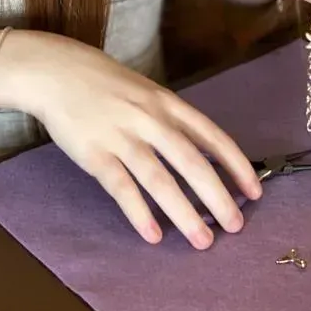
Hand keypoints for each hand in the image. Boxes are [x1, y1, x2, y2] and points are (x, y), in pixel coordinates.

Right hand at [0, 31, 261, 249]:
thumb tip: (204, 155)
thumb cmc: (106, 84)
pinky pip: (122, 188)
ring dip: (184, 212)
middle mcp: (151, 119)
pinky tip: (153, 235)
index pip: (213, 137)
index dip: (236, 166)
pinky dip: (139, 213)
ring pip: (160, 179)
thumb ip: (172, 121)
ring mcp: (122, 136)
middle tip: (235, 226)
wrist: (56, 71)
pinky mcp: (94, 153)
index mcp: (168, 104)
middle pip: (192, 162)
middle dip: (217, 196)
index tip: (254, 193)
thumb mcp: (147, 93)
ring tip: (202, 240)